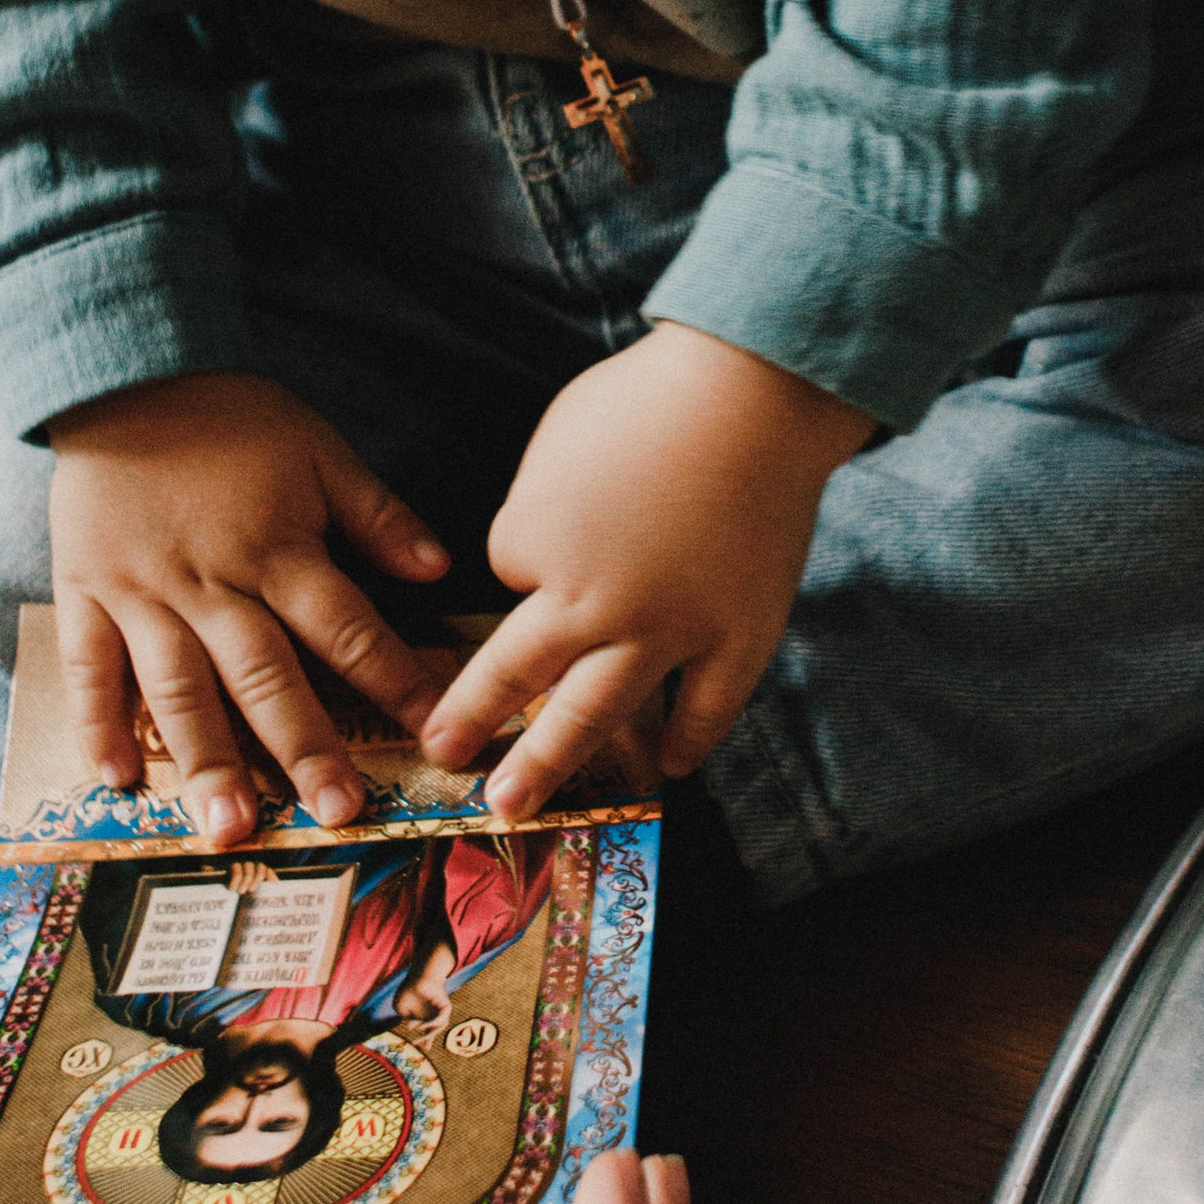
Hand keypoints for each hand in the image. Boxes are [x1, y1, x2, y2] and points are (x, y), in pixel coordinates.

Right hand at [49, 369, 451, 837]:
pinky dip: (99, 723)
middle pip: (264, 678)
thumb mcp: (317, 449)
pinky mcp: (84, 592)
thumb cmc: (227, 413)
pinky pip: (90, 667)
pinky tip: (115, 780)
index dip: (395, 682)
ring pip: (177, 691)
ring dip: (206, 762)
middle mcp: (210, 584)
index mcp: (277, 550)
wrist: (120, 369)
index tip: (433, 733)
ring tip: (229, 826)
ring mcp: (140, 594)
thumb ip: (376, 515)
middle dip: (305, 750)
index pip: (348, 630)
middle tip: (336, 814)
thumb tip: (438, 570)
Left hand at [416, 324, 869, 822]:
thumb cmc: (647, 402)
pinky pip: (706, 708)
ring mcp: (668, 631)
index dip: (530, 555)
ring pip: (596, 715)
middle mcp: (591, 604)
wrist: (755, 395)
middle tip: (447, 760)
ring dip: (550, 765)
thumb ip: (542, 509)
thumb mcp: (558, 443)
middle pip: (519, 677)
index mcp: (536, 546)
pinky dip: (687, 740)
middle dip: (475, 724)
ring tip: (516, 808)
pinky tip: (668, 765)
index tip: (559, 531)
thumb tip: (549, 554)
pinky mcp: (736, 638)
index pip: (507, 571)